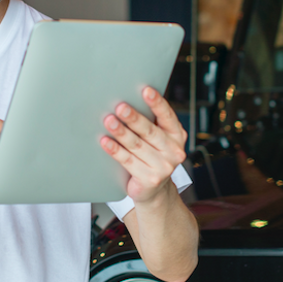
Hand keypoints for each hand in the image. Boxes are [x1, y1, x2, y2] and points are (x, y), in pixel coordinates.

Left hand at [100, 87, 186, 204]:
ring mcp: (164, 167)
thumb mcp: (158, 139)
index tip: (146, 90)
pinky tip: (105, 141)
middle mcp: (174, 151)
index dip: (157, 103)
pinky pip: (128, 161)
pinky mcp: (150, 179)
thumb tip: (128, 98)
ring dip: (121, 132)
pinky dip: (115, 150)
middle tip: (120, 107)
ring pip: (137, 146)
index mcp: (177, 135)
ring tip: (108, 121)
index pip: (167, 116)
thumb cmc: (152, 156)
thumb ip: (151, 123)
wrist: (154, 191)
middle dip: (134, 118)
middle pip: (150, 131)